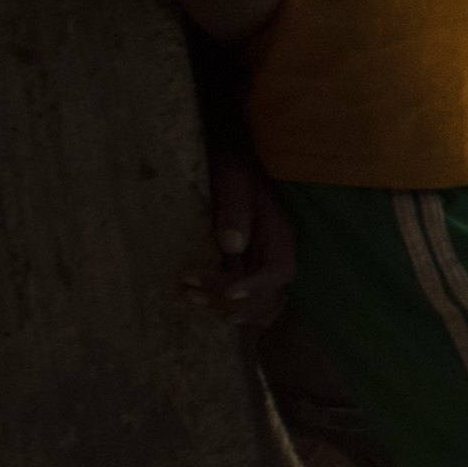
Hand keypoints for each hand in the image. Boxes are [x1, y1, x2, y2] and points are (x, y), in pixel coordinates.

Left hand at [194, 153, 294, 331]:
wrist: (235, 161)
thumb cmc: (236, 168)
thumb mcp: (234, 183)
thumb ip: (234, 213)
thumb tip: (231, 247)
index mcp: (279, 235)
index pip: (278, 270)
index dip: (256, 286)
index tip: (228, 293)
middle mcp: (275, 254)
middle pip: (265, 293)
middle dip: (228, 298)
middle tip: (189, 292)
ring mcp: (262, 262)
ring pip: (255, 300)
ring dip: (224, 305)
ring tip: (188, 295)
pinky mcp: (247, 265)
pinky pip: (243, 293)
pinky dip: (223, 301)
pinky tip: (199, 298)